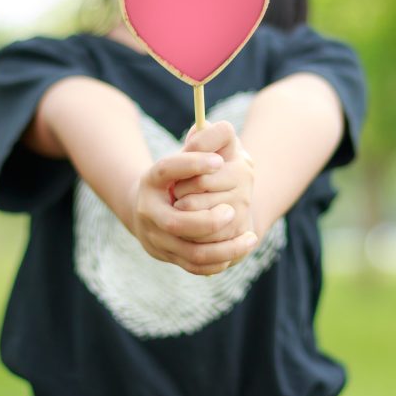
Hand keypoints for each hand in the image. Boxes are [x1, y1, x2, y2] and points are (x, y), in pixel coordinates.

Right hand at [129, 151, 258, 275]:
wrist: (145, 208)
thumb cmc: (176, 178)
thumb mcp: (184, 157)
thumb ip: (202, 143)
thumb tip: (220, 129)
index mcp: (152, 179)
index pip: (167, 169)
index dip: (191, 164)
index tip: (218, 161)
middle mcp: (149, 210)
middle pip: (176, 223)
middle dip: (207, 220)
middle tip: (233, 210)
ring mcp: (156, 237)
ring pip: (190, 251)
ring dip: (223, 247)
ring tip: (250, 237)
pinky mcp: (167, 256)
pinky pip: (196, 266)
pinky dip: (220, 260)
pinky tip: (241, 247)